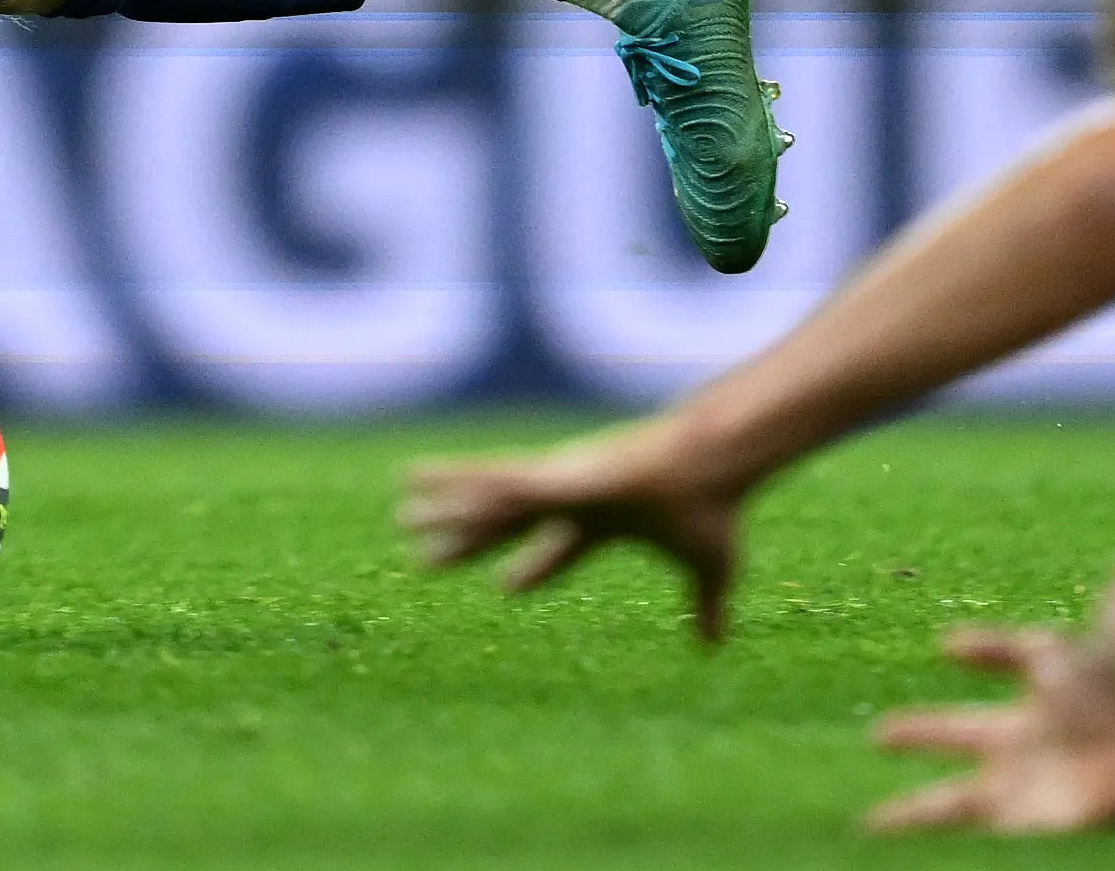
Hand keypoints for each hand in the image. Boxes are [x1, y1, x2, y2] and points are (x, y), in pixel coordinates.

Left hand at [397, 422, 747, 642]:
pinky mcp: (549, 475)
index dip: (534, 569)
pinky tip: (416, 480)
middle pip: (511, 525)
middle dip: (472, 543)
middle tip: (429, 561)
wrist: (706, 466)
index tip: (504, 587)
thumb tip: (713, 648)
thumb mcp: (709, 569)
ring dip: (446, 511)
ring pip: (490, 502)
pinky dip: (452, 481)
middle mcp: (573, 496)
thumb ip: (705, 607)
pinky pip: (489, 481)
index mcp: (606, 519)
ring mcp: (558, 482)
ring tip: (401, 518)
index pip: (561, 548)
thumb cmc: (709, 510)